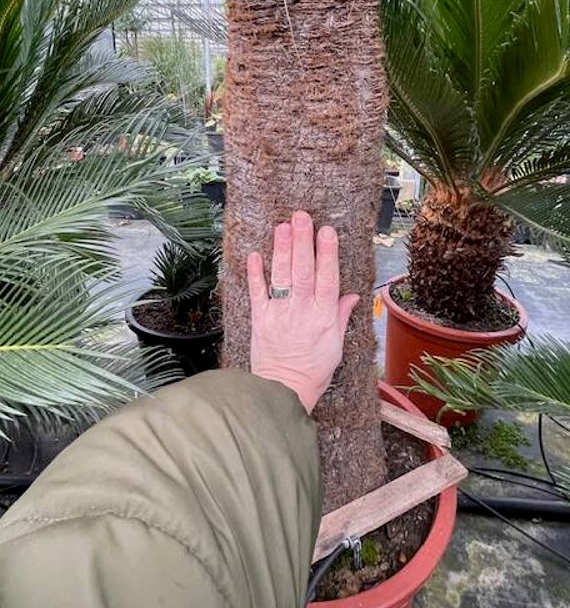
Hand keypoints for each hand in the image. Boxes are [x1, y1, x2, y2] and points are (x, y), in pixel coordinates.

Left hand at [247, 211, 358, 413]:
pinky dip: (255, 274)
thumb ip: (341, 316)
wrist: (283, 391)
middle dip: (302, 243)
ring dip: (281, 250)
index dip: (327, 254)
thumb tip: (351, 294)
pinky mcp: (259, 320)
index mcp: (324, 318)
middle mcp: (302, 312)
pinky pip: (257, 293)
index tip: (327, 232)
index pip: (328, 280)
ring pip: (281, 278)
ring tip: (282, 227)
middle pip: (303, 272)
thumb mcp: (336, 345)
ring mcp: (279, 315)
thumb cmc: (313, 371)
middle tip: (302, 217)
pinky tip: (255, 254)